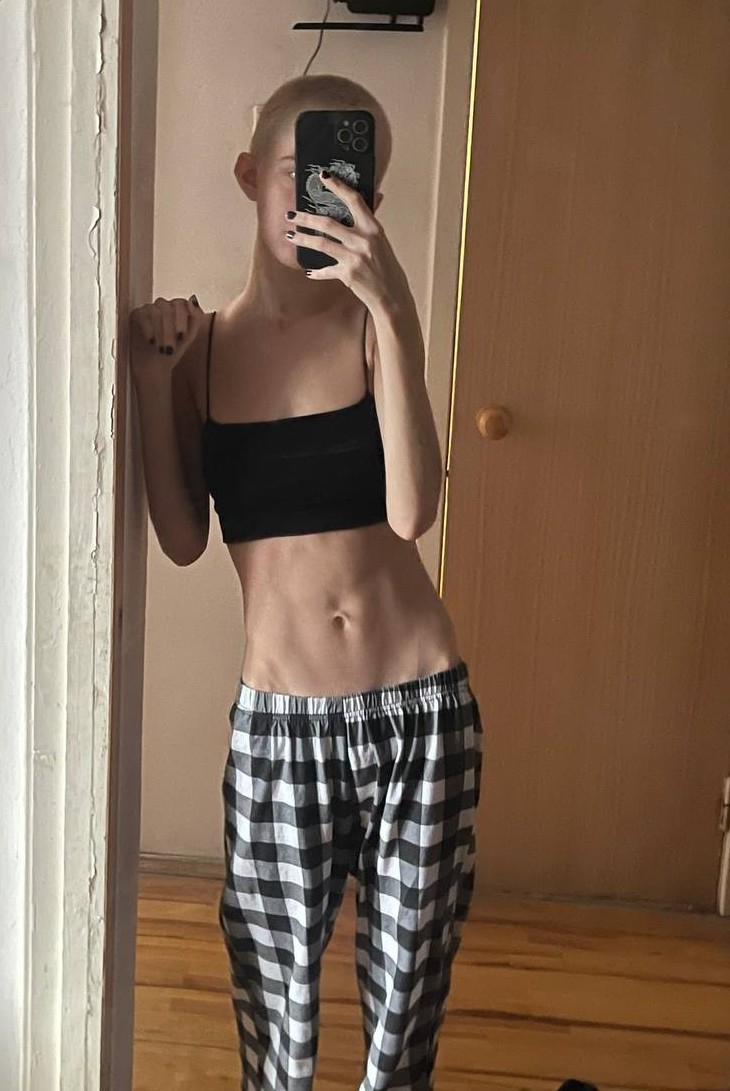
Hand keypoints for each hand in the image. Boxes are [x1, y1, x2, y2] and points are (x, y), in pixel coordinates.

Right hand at [129, 295, 204, 378]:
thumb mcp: (189, 336)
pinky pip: (142, 315)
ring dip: (159, 333)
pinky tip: (150, 340)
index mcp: (178, 308)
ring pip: (155, 312)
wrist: (153, 367)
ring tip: (161, 349)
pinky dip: (148, 328)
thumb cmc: (172, 351)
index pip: (180, 303)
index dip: (181, 320)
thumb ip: (196, 317)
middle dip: (169, 331)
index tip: (181, 337)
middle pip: (167, 309)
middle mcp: (164, 306)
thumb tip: (193, 299)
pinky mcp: (136, 314)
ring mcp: (149, 309)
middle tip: (170, 349)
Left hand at [285, 171, 409, 310]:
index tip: (323, 176)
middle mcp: (363, 240)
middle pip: (327, 223)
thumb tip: (375, 198)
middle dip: (305, 218)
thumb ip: (371, 222)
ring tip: (290, 235)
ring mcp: (354, 257)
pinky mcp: (347, 274)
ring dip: (302, 238)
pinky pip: (326, 270)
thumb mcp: (382, 241)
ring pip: (320, 243)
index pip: (354, 200)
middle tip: (291, 215)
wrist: (392, 295)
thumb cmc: (387, 267)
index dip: (338, 186)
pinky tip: (308, 271)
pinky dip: (316, 271)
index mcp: (373, 228)